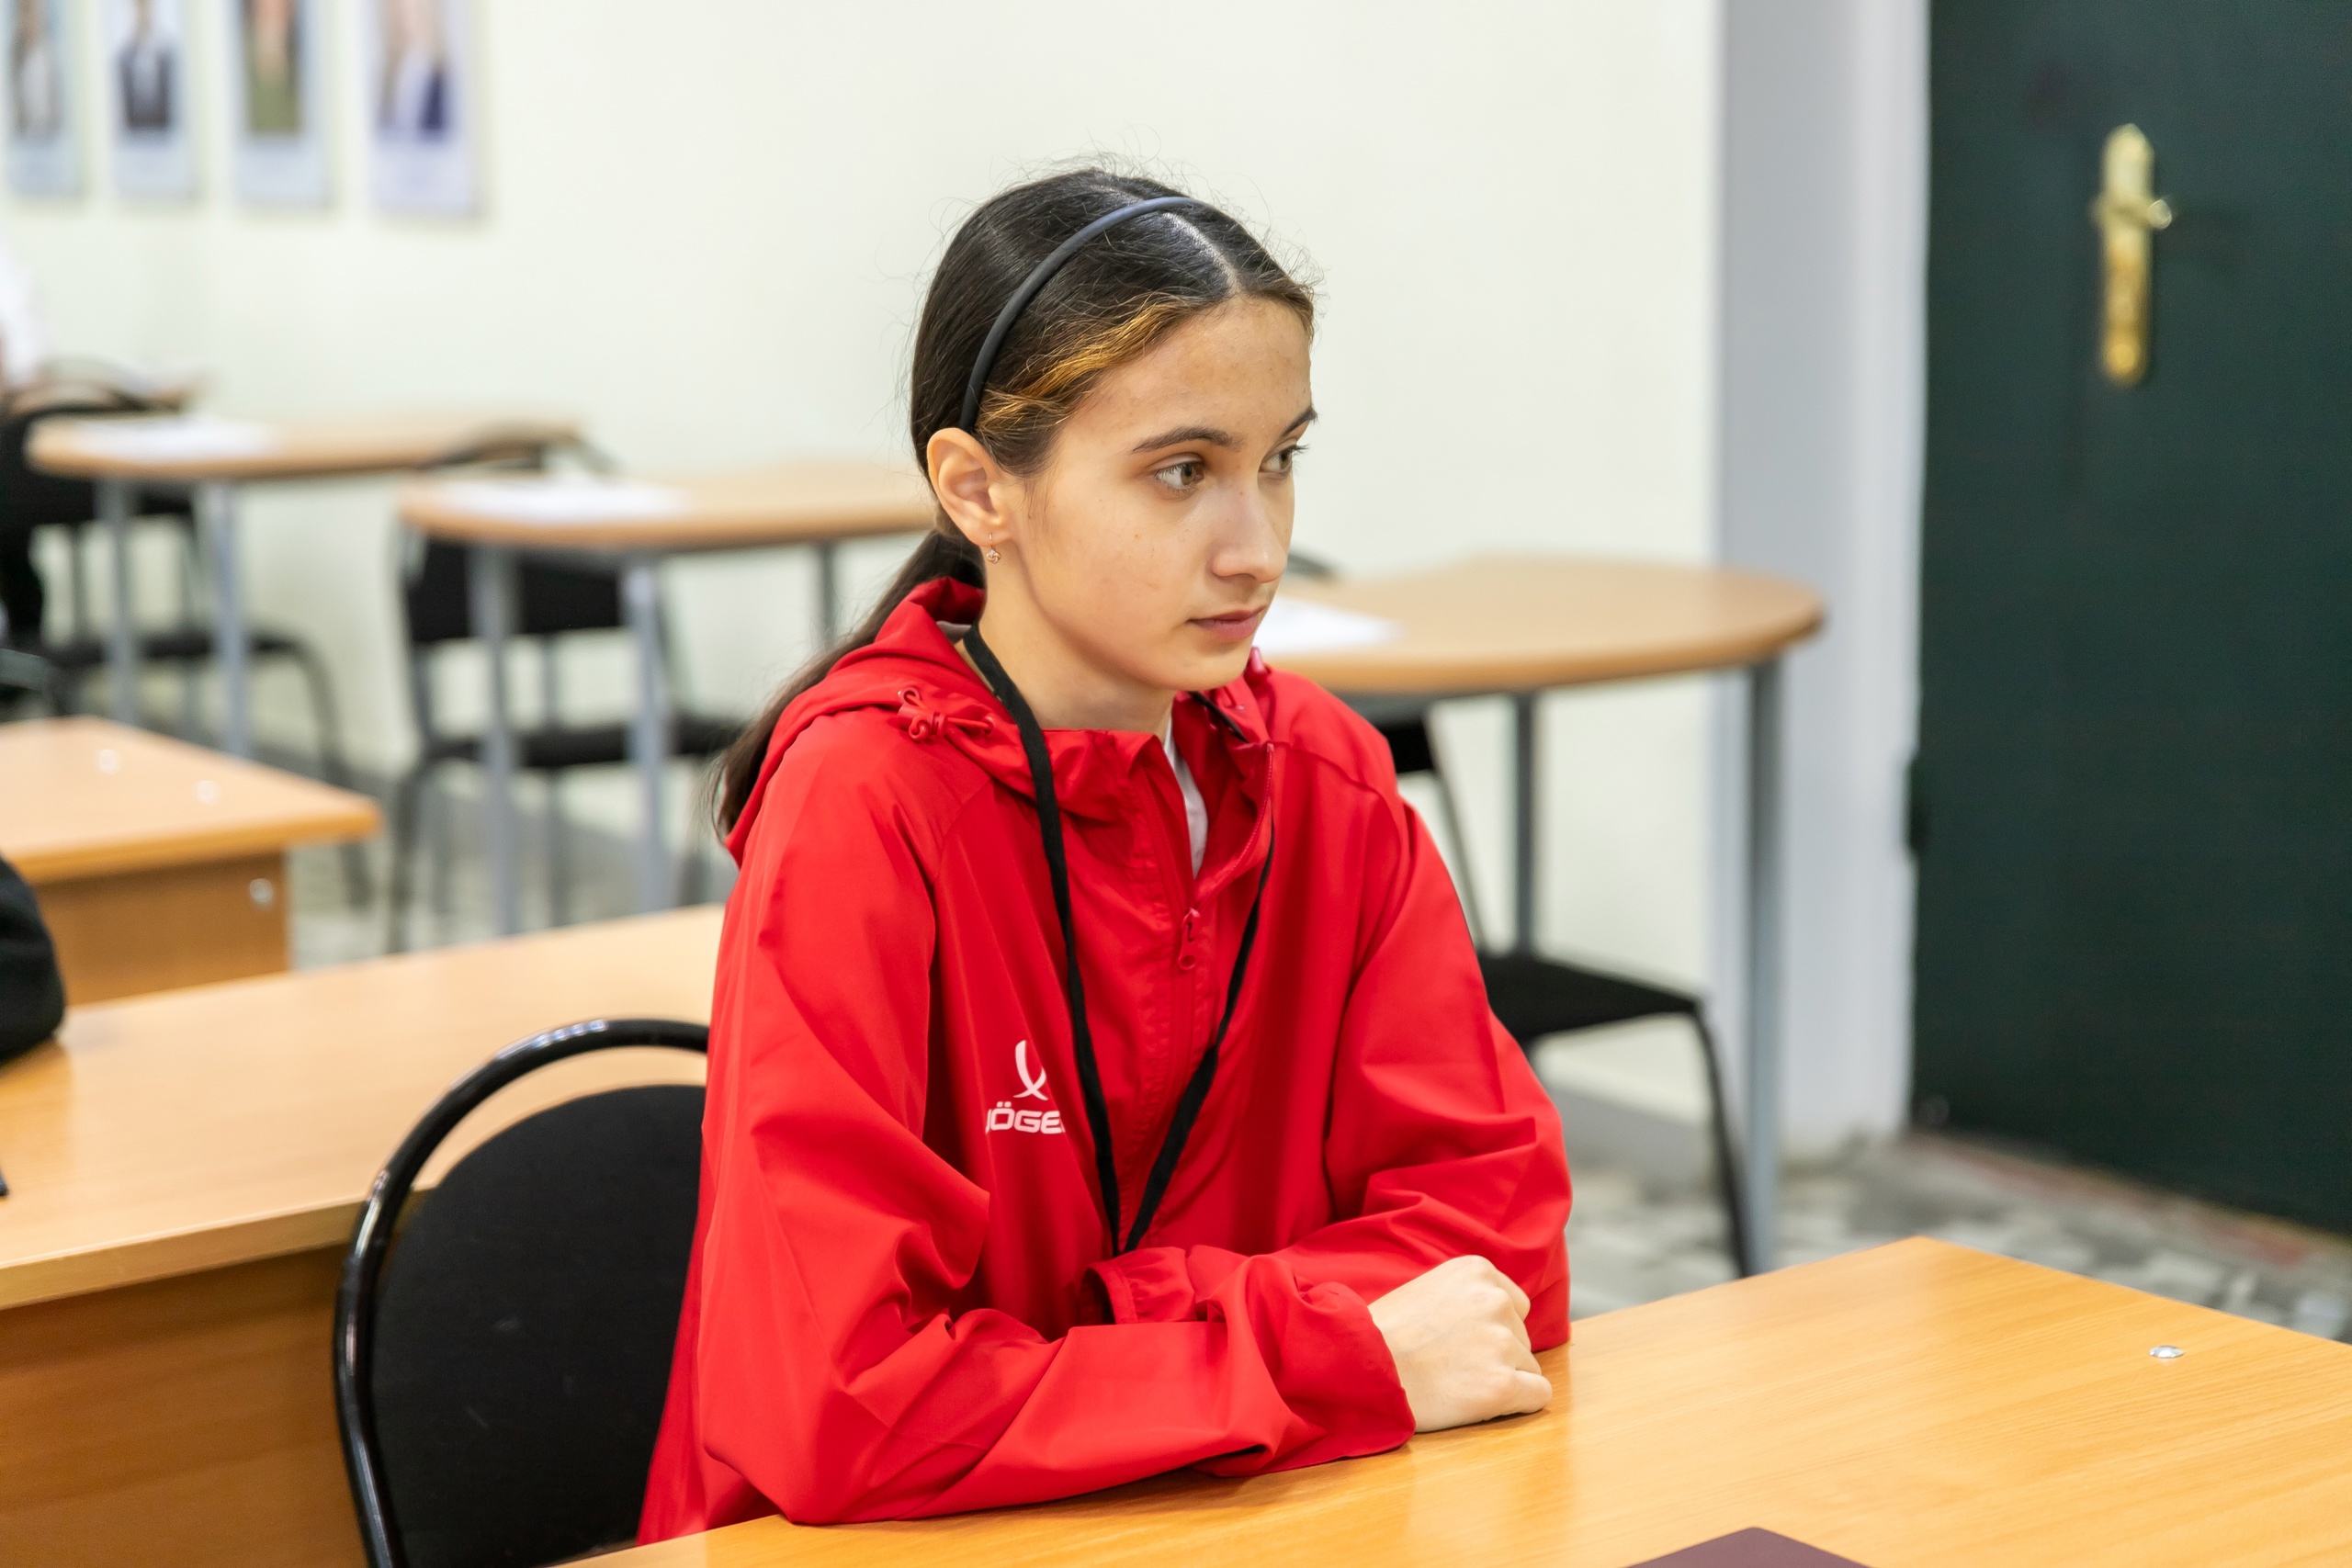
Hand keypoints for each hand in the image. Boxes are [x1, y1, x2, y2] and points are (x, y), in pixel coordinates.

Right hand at [1366, 1255, 1550, 1432]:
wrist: (1356, 1368)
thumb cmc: (1383, 1334)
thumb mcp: (1428, 1289)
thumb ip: (1467, 1296)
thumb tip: (1502, 1314)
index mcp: (1478, 1271)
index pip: (1514, 1305)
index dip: (1489, 1329)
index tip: (1460, 1342)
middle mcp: (1496, 1301)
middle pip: (1521, 1338)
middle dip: (1495, 1355)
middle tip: (1450, 1366)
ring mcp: (1502, 1343)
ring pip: (1527, 1367)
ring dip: (1500, 1379)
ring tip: (1453, 1383)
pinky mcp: (1502, 1385)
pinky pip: (1537, 1395)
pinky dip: (1517, 1403)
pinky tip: (1483, 1403)